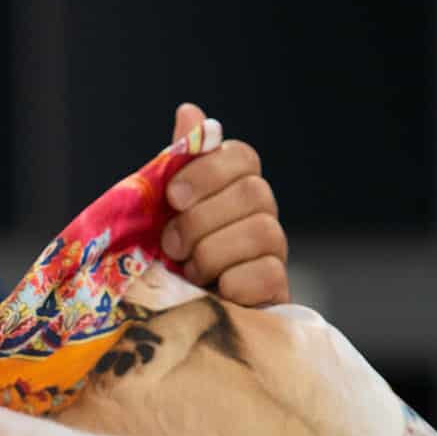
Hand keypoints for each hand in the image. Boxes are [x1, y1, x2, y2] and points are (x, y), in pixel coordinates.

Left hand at [160, 103, 289, 306]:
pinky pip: (268, 274)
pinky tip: (215, 293)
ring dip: (212, 254)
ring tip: (188, 273)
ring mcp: (272, 252)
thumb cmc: (164, 265)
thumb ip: (175, 167)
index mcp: (231, 189)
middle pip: (253, 193)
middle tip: (171, 245)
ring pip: (263, 232)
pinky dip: (234, 283)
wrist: (170, 325)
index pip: (242, 156)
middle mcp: (260, 215)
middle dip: (202, 220)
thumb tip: (190, 110)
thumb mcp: (159, 216)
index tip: (173, 197)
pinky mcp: (277, 291)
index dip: (209, 170)